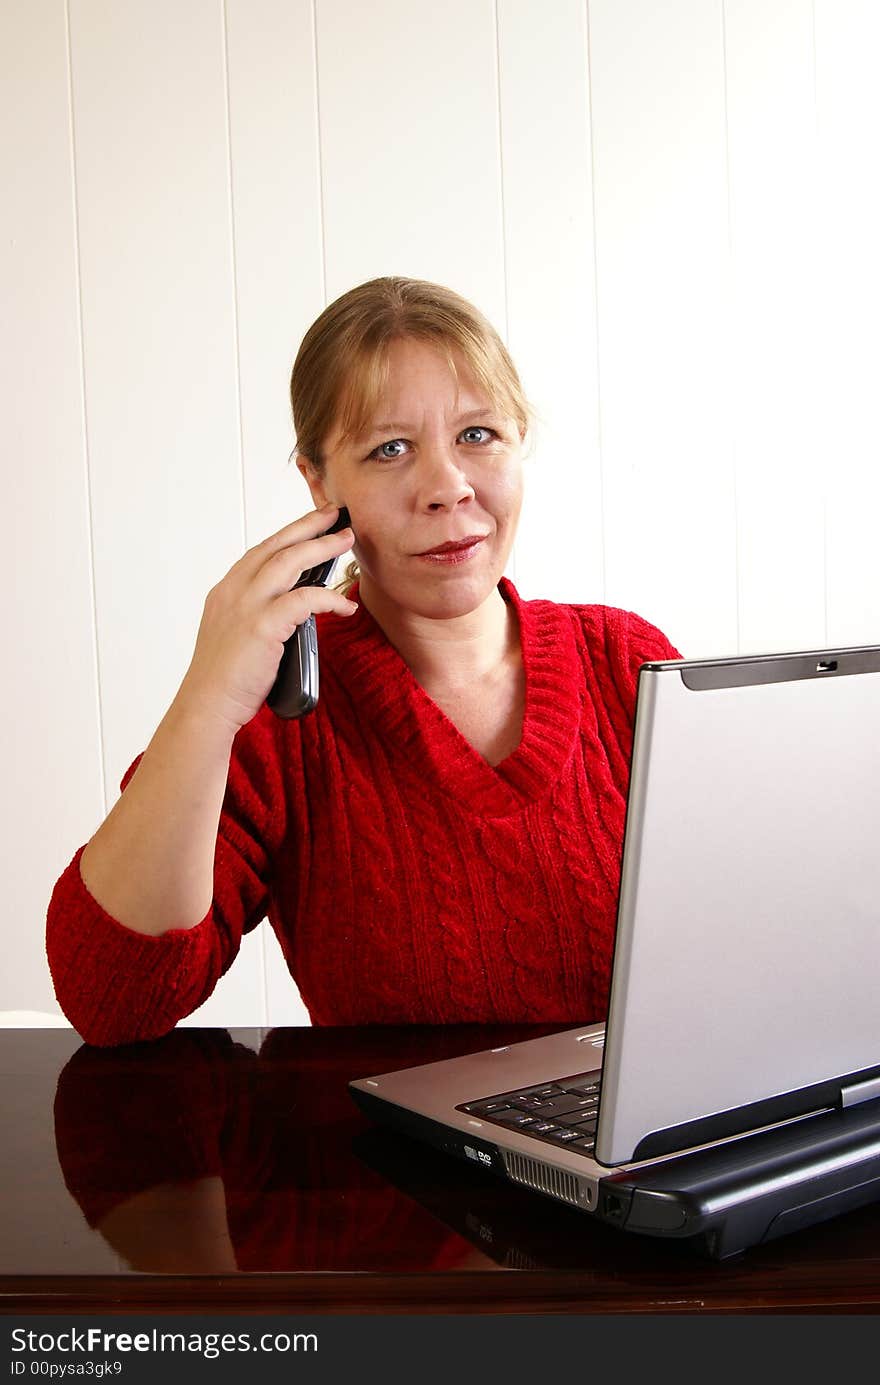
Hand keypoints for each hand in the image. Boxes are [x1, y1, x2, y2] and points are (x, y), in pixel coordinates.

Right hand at [179, 505, 355, 734]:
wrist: (206, 706)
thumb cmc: (225, 681)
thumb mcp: (235, 637)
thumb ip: (257, 617)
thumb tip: (292, 611)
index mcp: (226, 592)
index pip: (260, 552)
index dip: (288, 535)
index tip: (310, 523)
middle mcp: (234, 592)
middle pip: (276, 547)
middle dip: (308, 527)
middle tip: (334, 515)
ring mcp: (247, 606)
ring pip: (290, 562)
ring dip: (321, 547)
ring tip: (346, 539)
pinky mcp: (263, 626)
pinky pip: (305, 600)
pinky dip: (329, 598)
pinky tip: (346, 606)